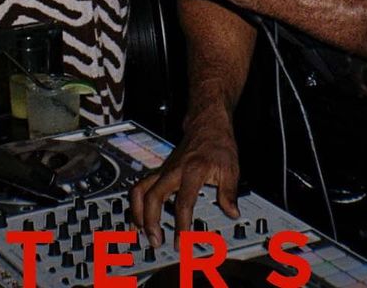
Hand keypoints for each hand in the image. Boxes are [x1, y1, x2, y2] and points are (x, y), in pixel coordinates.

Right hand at [129, 117, 239, 246]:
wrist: (207, 125)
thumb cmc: (217, 144)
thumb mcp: (230, 167)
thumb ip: (229, 193)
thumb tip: (232, 213)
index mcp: (192, 170)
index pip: (183, 202)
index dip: (181, 225)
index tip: (181, 242)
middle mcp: (174, 170)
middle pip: (153, 196)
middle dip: (151, 222)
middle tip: (156, 242)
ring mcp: (164, 170)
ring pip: (140, 189)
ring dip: (137, 213)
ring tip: (140, 232)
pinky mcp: (160, 171)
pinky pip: (140, 186)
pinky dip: (135, 204)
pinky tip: (137, 218)